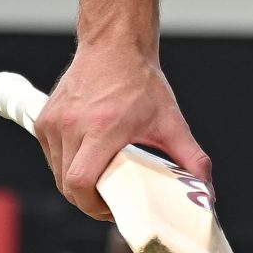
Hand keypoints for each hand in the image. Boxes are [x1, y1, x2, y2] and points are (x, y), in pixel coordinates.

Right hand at [35, 42, 213, 220]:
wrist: (114, 45)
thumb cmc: (140, 81)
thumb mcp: (170, 121)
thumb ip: (192, 158)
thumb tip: (206, 191)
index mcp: (102, 129)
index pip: (80, 182)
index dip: (92, 206)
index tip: (111, 208)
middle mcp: (73, 125)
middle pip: (67, 185)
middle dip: (88, 200)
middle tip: (109, 199)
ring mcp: (55, 121)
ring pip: (57, 172)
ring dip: (75, 183)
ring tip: (99, 179)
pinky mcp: (45, 118)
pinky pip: (51, 155)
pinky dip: (64, 164)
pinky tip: (85, 158)